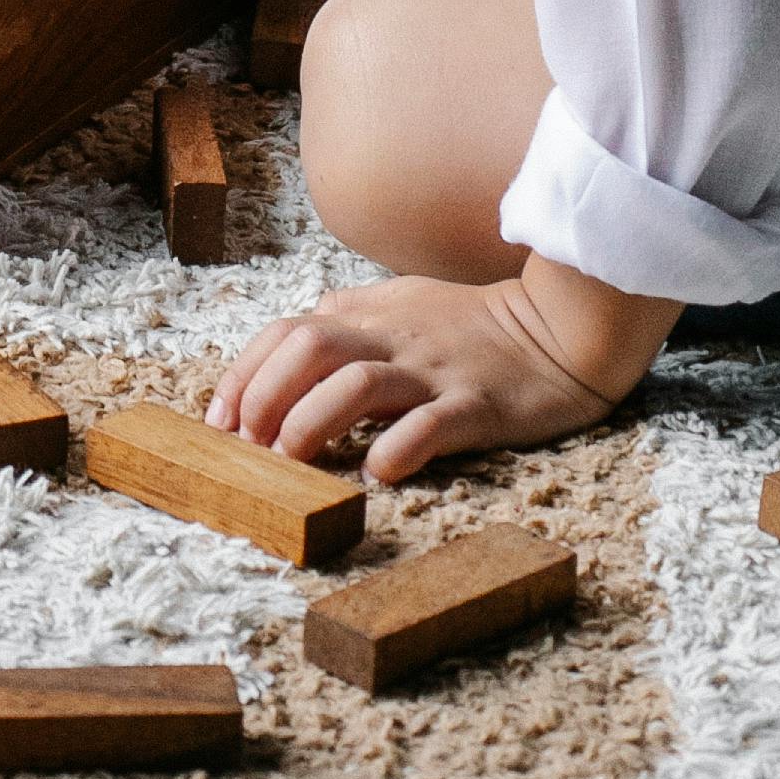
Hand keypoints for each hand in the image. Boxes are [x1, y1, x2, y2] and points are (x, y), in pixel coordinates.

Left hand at [207, 264, 672, 483]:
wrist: (560, 329)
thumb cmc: (473, 327)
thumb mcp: (403, 307)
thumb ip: (349, 321)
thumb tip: (293, 341)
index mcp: (371, 315)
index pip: (288, 331)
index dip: (245, 375)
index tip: (220, 423)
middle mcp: (393, 337)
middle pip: (309, 348)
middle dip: (265, 397)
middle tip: (247, 450)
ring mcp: (434, 370)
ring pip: (357, 384)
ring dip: (312, 424)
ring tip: (290, 464)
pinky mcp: (476, 405)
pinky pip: (430, 425)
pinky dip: (396, 448)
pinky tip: (377, 471)